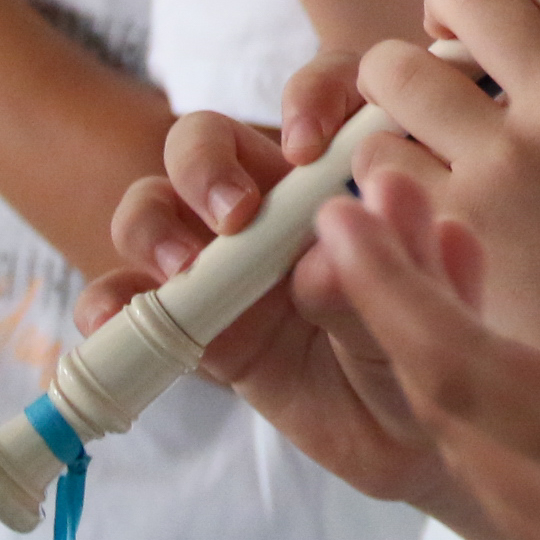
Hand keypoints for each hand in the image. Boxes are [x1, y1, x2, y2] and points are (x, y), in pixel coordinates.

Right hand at [82, 97, 456, 507]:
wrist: (409, 446)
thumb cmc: (431, 356)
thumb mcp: (429, 317)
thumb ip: (391, 271)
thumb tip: (329, 246)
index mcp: (346, 176)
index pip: (323, 93)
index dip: (310, 98)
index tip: (310, 147)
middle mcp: (276, 205)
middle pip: (211, 138)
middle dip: (206, 162)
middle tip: (236, 217)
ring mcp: (222, 262)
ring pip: (155, 203)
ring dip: (153, 222)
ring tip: (184, 270)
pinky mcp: (188, 324)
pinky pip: (124, 298)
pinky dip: (108, 303)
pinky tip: (119, 321)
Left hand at [318, 208, 539, 539]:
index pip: (468, 376)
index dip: (393, 288)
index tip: (344, 208)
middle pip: (456, 419)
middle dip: (398, 309)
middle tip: (371, 196)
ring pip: (486, 459)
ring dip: (446, 357)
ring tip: (437, 242)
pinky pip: (535, 489)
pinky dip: (501, 407)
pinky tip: (530, 342)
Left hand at [348, 0, 539, 370]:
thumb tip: (534, 11)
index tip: (499, 7)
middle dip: (444, 14)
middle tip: (451, 58)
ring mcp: (508, 169)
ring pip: (395, 72)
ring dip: (397, 91)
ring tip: (430, 134)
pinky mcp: (450, 236)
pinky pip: (371, 166)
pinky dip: (378, 178)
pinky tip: (419, 209)